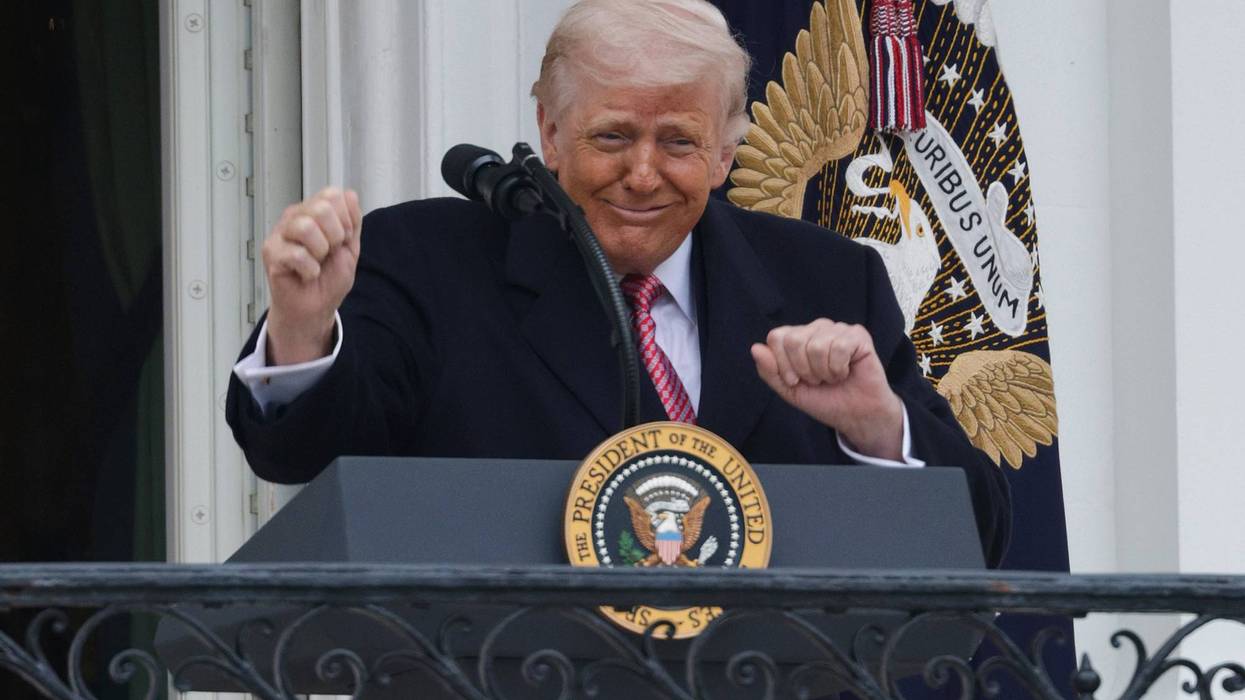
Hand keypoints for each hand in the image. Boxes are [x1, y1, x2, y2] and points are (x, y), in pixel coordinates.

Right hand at [261, 187, 361, 364]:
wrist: (316, 307)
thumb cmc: (328, 278)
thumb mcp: (351, 247)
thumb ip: (353, 220)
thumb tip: (349, 194)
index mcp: (313, 211)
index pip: (332, 194)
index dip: (346, 219)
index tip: (343, 239)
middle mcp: (295, 217)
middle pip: (321, 208)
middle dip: (335, 236)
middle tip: (328, 252)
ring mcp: (280, 234)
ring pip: (306, 227)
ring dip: (320, 252)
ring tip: (316, 262)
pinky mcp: (271, 253)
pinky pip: (297, 254)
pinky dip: (310, 270)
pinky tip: (306, 274)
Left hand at [751, 319, 903, 459]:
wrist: (855, 415)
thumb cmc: (824, 400)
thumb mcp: (789, 390)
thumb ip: (769, 371)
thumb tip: (755, 348)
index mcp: (797, 338)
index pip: (777, 337)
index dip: (783, 364)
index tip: (795, 381)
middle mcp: (816, 329)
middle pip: (794, 340)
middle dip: (803, 370)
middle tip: (817, 380)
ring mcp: (837, 329)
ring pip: (816, 346)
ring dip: (823, 372)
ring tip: (832, 377)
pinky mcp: (858, 334)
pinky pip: (839, 347)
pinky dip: (839, 368)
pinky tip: (846, 372)